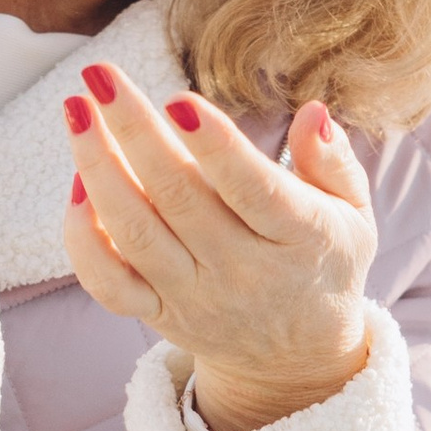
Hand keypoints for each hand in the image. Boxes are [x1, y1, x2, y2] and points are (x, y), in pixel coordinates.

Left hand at [63, 65, 377, 430]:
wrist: (295, 356)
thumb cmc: (320, 260)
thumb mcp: (354, 213)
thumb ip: (332, 161)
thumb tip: (313, 112)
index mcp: (301, 238)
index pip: (254, 190)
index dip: (214, 146)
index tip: (177, 100)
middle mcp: (243, 271)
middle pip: (179, 199)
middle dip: (133, 131)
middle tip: (99, 74)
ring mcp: (195, 297)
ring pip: (136, 235)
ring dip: (98, 169)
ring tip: (76, 111)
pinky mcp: (158, 314)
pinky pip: (108, 284)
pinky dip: (82, 239)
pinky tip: (76, 184)